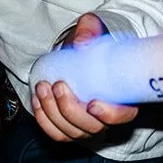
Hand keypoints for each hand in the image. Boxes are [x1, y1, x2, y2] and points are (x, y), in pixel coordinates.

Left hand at [32, 14, 139, 141]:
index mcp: (123, 95)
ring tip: (43, 87)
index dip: (110, 115)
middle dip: (71, 110)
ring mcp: (88, 124)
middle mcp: (107, 115)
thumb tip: (81, 43)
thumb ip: (89, 31)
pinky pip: (57, 133)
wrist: (79, 51)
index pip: (124, 115)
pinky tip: (38, 100)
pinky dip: (45, 120)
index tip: (92, 104)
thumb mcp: (93, 28)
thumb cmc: (92, 41)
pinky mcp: (69, 126)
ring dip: (53, 113)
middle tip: (58, 85)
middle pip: (93, 127)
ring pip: (72, 132)